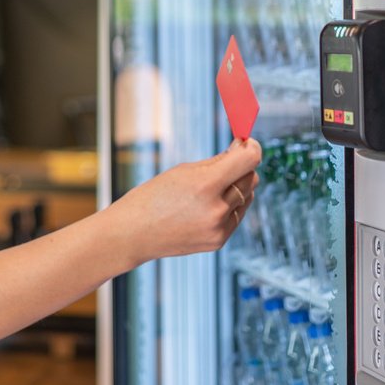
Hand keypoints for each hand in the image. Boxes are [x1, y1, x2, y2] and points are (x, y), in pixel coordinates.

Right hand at [114, 138, 261, 262]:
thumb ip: (218, 161)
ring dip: (237, 187)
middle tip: (226, 161)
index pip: (249, 160)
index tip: (246, 143)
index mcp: (205, 185)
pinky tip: (208, 205)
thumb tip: (245, 150)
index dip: (252, 147)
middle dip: (242, 167)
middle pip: (251, 178)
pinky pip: (237, 215)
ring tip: (210, 188)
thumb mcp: (183, 171)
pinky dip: (230, 206)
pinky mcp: (218, 241)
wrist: (133, 233)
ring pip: (248, 197)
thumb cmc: (154, 197)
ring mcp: (219, 228)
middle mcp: (216, 209)